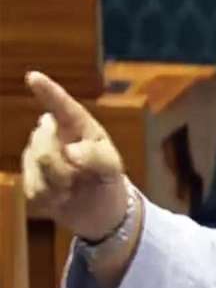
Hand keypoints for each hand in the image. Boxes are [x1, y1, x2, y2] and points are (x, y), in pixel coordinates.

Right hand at [21, 71, 127, 240]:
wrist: (99, 211)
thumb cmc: (108, 180)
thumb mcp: (112, 167)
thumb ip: (96, 157)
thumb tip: (70, 151)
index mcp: (78, 127)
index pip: (62, 106)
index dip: (47, 91)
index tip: (33, 76)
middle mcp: (54, 137)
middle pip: (42, 143)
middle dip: (60, 164)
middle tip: (79, 177)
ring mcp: (39, 157)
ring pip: (36, 166)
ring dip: (58, 183)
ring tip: (73, 187)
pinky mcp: (30, 180)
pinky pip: (33, 188)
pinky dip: (51, 198)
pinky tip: (62, 197)